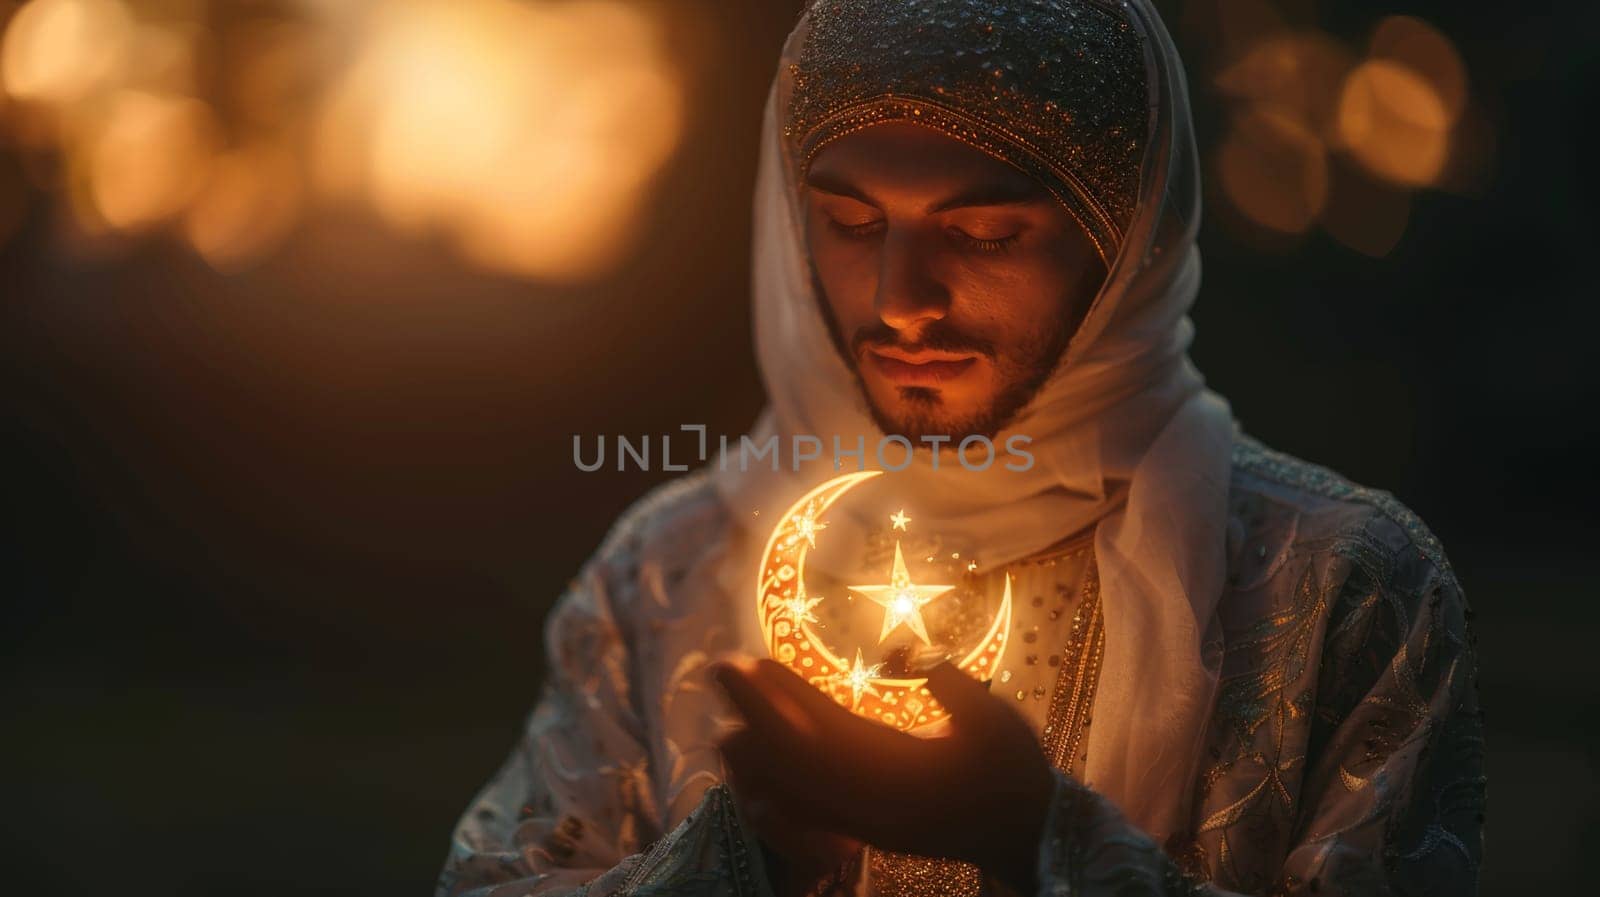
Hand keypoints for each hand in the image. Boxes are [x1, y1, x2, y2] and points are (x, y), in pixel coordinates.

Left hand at [712, 658, 1054, 894]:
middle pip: (789, 762)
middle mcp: (868, 805)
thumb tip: (912, 656)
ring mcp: (864, 818)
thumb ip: (955, 689)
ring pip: (793, 784)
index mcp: (894, 779)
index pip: (813, 742)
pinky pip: (808, 800)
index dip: (770, 703)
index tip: (740, 665)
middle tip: (722, 664)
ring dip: (761, 738)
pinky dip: (778, 772)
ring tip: (745, 689)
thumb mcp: (997, 722)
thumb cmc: (1016, 771)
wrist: (1027, 832)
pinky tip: (763, 742)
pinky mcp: (867, 821)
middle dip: (751, 712)